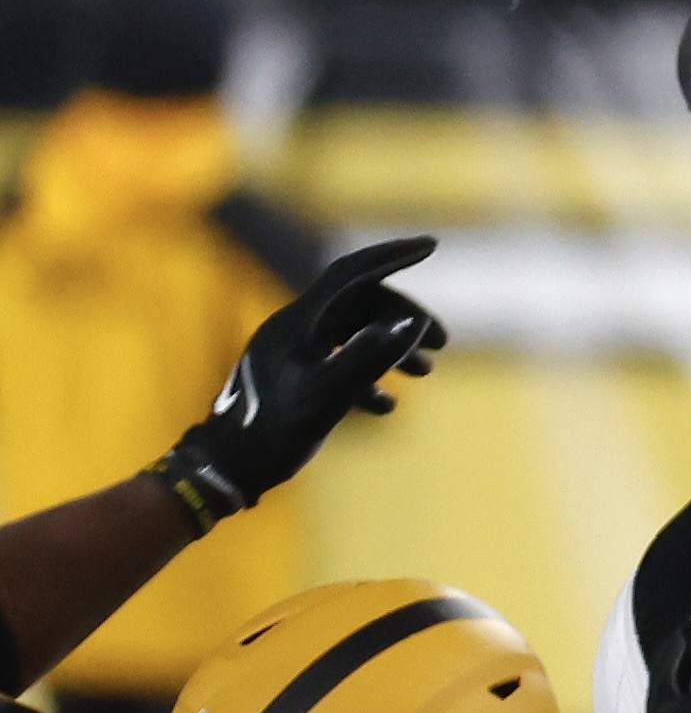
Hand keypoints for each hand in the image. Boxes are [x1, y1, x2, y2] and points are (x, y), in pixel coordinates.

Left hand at [150, 235, 443, 525]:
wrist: (226, 467)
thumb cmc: (274, 431)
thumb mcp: (329, 394)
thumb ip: (371, 356)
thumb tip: (414, 323)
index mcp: (298, 322)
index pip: (350, 273)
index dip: (391, 256)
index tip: (430, 246)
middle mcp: (294, 328)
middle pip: (360, 304)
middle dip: (404, 318)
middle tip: (441, 344)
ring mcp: (292, 352)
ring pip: (354, 333)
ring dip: (393, 347)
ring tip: (426, 373)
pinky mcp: (292, 377)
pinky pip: (340, 361)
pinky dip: (370, 375)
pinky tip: (385, 405)